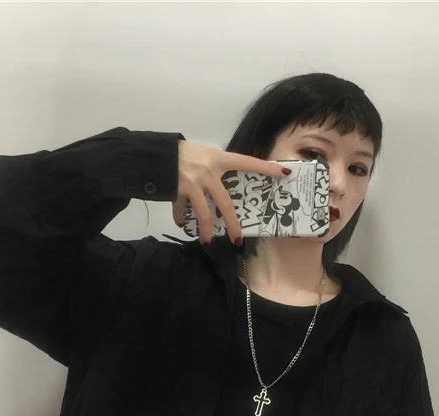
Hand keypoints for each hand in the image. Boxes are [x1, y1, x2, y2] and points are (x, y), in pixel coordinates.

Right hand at [173, 140, 289, 243]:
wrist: (155, 153)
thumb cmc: (181, 151)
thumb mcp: (202, 154)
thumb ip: (213, 167)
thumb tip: (222, 181)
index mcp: (218, 158)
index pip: (246, 162)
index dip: (265, 167)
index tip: (284, 173)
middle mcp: (209, 172)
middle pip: (226, 203)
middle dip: (232, 223)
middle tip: (238, 239)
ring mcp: (194, 183)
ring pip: (204, 213)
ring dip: (205, 229)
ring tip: (207, 240)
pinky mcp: (179, 192)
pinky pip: (183, 210)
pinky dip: (181, 217)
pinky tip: (181, 223)